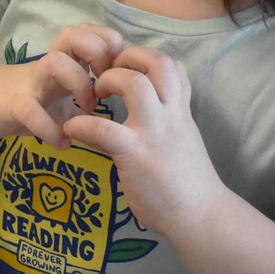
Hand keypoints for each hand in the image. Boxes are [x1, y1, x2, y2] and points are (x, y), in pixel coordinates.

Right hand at [0, 24, 124, 149]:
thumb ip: (82, 94)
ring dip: (80, 84)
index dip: (109, 44)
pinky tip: (62, 143)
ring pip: (56, 62)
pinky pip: (32, 111)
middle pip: (73, 33)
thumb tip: (115, 108)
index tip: (116, 74)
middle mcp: (47, 65)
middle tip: (106, 87)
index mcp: (62, 60)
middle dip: (98, 53)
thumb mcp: (58, 93)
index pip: (89, 30)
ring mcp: (29, 82)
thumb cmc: (21, 97)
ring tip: (89, 110)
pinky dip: (51, 130)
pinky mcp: (12, 104)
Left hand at [63, 45, 225, 235]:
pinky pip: (103, 129)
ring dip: (108, 80)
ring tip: (95, 95)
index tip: (127, 70)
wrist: (201, 216)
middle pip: (158, 62)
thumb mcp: (177, 143)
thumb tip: (124, 120)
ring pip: (134, 84)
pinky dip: (82, 124)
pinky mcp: (135, 154)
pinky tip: (73, 129)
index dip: (147, 58)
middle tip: (108, 72)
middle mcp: (171, 114)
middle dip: (128, 57)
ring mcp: (154, 132)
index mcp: (180, 111)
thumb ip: (157, 125)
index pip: (173, 66)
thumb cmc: (189, 184)